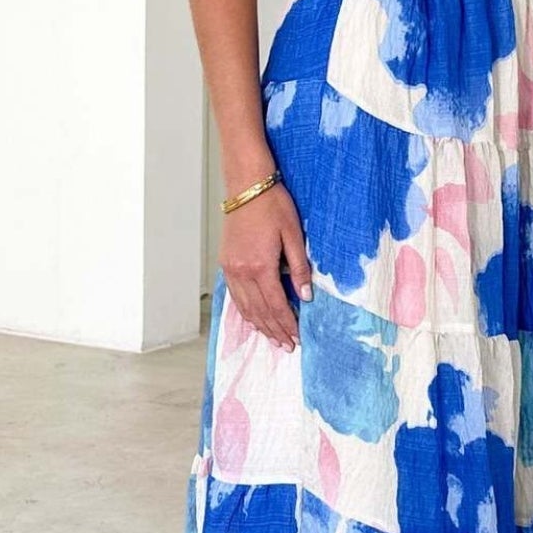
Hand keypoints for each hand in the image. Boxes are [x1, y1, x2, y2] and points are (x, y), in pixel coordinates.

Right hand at [220, 179, 312, 351]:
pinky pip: (235, 295)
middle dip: (275, 330)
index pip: (276, 305)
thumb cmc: (273, 206)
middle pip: (260, 311)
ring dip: (260, 325)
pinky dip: (245, 311)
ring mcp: (231, 269)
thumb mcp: (293, 235)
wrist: (247, 187)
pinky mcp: (226, 264)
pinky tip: (254, 318)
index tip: (297, 338)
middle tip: (287, 346)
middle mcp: (242, 272)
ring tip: (273, 339)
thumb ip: (299, 268)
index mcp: (260, 266)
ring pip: (245, 307)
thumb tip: (305, 296)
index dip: (287, 324)